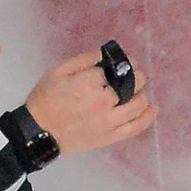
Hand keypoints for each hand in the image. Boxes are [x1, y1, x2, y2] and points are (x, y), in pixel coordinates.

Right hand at [23, 51, 155, 155]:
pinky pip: (134, 128)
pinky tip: (153, 108)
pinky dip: (147, 118)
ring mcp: (108, 122)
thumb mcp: (59, 71)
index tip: (121, 62)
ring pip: (137, 105)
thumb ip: (84, 60)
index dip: (119, 64)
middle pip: (130, 84)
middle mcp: (102, 102)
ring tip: (140, 89)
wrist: (38, 133)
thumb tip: (107, 53)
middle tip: (135, 72)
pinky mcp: (110, 137)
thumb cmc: (46, 99)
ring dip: (143, 93)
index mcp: (88, 83)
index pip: (114, 69)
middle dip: (136, 75)